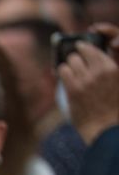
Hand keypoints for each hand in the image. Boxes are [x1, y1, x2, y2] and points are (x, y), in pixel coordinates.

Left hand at [59, 31, 118, 145]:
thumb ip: (109, 68)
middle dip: (78, 54)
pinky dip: (62, 71)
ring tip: (71, 68)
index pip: (97, 48)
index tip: (81, 45)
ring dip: (70, 63)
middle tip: (75, 58)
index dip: (87, 46)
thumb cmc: (112, 107)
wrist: (105, 129)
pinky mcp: (74, 89)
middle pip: (83, 51)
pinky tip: (64, 74)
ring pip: (71, 60)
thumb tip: (95, 56)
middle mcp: (102, 71)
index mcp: (115, 68)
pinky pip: (63, 71)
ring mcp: (87, 79)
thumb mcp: (117, 83)